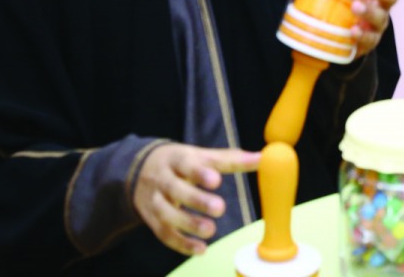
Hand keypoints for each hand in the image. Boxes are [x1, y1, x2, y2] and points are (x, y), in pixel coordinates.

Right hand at [132, 143, 259, 255]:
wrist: (140, 169)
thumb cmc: (181, 163)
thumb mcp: (200, 155)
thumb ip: (229, 159)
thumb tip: (263, 157)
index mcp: (176, 158)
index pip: (186, 163)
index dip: (200, 173)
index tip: (216, 180)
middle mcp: (162, 179)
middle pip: (174, 189)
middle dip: (196, 200)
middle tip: (219, 208)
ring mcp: (154, 200)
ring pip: (166, 213)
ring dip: (188, 224)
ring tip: (211, 230)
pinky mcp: (152, 220)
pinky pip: (163, 234)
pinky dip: (181, 244)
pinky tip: (201, 249)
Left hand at [293, 0, 402, 57]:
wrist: (339, 36)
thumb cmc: (341, 2)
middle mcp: (382, 2)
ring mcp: (378, 22)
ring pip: (380, 16)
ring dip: (368, 12)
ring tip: (354, 7)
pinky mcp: (370, 41)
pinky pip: (371, 38)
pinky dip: (362, 35)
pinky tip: (353, 31)